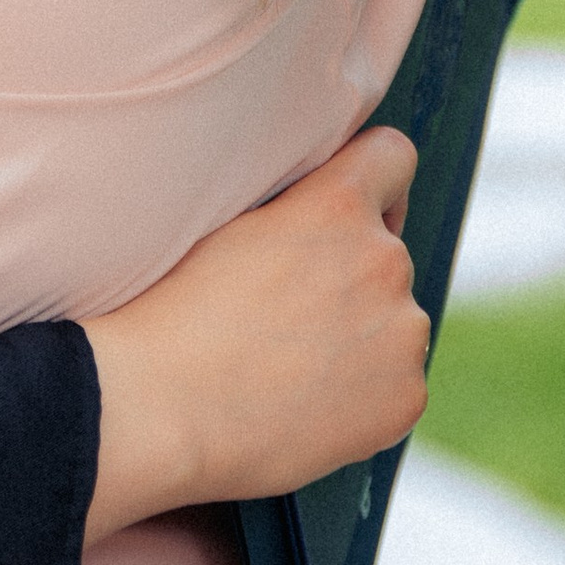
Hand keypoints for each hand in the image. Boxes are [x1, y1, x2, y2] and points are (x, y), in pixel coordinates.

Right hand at [80, 128, 426, 544]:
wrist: (159, 406)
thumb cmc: (169, 313)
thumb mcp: (225, 224)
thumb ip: (288, 209)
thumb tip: (312, 215)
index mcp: (336, 206)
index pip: (392, 157)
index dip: (373, 184)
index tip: (347, 217)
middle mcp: (384, 260)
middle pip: (385, 254)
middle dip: (348, 278)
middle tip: (282, 317)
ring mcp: (402, 331)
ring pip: (392, 324)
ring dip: (357, 338)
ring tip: (284, 371)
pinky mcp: (406, 396)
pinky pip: (394, 386)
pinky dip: (361, 397)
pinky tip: (302, 407)